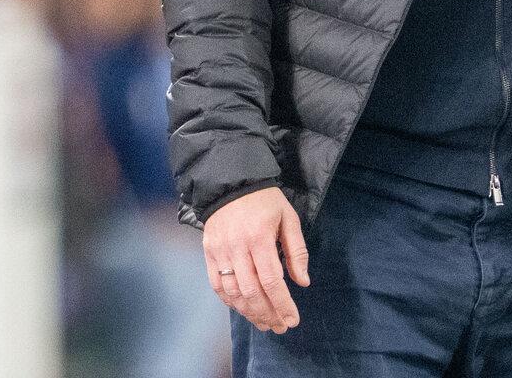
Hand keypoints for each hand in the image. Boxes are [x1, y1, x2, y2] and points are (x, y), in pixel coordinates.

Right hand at [204, 186, 310, 333]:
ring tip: (265, 323)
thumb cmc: (266, 201)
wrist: (232, 183)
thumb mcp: (289, 218)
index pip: (271, 280)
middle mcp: (237, 248)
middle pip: (252, 292)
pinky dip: (230, 301)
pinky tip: (243, 309)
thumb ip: (296, 251)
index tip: (292, 320)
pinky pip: (217, 285)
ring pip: (233, 292)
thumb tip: (303, 282)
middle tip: (280, 327)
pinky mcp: (208, 253)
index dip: (282, 304)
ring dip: (249, 312)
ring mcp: (220, 252)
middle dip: (268, 313)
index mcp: (260, 238)